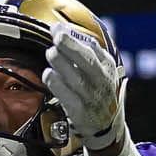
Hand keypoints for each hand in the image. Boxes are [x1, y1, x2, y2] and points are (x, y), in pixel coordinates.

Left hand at [45, 22, 128, 155]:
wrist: (106, 126)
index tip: (57, 29)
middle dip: (71, 47)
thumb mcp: (99, 68)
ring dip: (62, 64)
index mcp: (106, 67)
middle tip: (57, 37)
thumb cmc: (97, 90)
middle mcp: (101, 81)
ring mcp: (91, 97)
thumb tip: (59, 28)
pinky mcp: (80, 113)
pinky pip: (68, 97)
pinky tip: (49, 74)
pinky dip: (58, 85)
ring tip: (51, 53)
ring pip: (77, 78)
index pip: (92, 48)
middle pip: (88, 62)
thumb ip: (84, 49)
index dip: (74, 38)